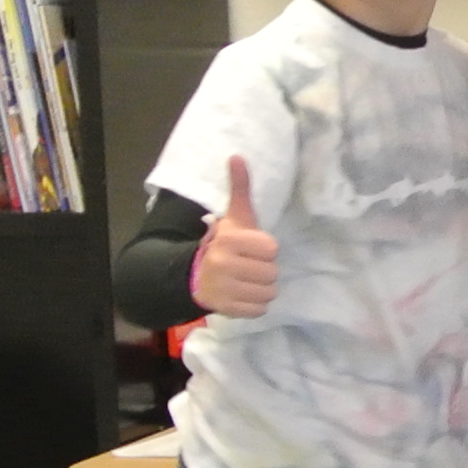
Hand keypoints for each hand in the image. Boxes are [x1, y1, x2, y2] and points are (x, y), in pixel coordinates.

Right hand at [191, 157, 279, 317]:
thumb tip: (237, 156)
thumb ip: (240, 188)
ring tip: (246, 280)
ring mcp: (224, 289)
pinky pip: (259, 310)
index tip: (251, 249)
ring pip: (268, 293)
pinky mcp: (226, 309)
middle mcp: (224, 264)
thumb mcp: (234, 217)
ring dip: (262, 288)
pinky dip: (254, 305)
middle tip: (248, 266)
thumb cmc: (224, 243)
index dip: (265, 249)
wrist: (194, 275)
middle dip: (264, 270)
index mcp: (229, 239)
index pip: (271, 248)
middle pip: (272, 272)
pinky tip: (242, 294)